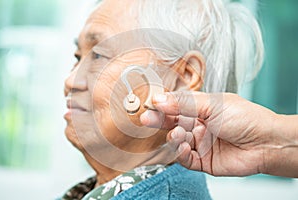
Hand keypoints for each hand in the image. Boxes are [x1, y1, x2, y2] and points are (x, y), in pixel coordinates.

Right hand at [140, 91, 297, 176]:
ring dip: (173, 138)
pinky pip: (185, 158)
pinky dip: (181, 154)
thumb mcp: (213, 105)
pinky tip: (184, 147)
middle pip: (172, 123)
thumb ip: (184, 103)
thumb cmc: (245, 118)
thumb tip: (159, 99)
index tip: (149, 104)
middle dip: (159, 121)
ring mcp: (200, 142)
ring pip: (177, 141)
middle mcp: (198, 125)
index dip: (161, 106)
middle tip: (147, 119)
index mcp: (200, 108)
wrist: (266, 143)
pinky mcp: (203, 160)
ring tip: (177, 134)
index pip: (175, 106)